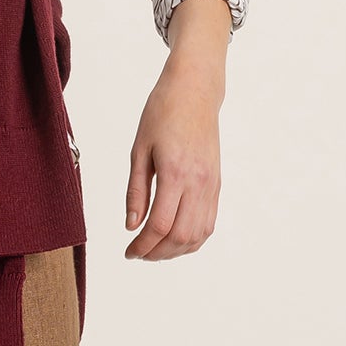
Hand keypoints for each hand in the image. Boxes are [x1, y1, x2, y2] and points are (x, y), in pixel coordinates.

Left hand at [125, 0, 230, 260]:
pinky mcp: (217, 184)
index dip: (142, 245)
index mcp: (175, 172)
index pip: (160, 225)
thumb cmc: (162, 114)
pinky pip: (209, 223)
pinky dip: (192, 239)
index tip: (128, 252)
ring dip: (175, 250)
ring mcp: (211, 185)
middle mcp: (198, 182)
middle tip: (138, 253)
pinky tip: (174, 239)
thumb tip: (131, 226)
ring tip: (154, 250)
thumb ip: (135, 191)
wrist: (195, 92)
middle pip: (180, 236)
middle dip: (157, 253)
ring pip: (198, 234)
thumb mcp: (139, 150)